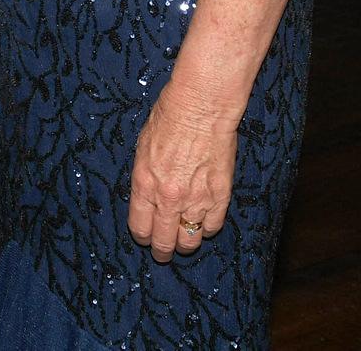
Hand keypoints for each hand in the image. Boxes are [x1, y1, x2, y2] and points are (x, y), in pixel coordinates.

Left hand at [128, 92, 237, 261]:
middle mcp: (168, 199)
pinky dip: (208, 227)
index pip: (140, 228)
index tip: (146, 238)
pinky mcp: (220, 196)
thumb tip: (147, 198)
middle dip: (163, 251)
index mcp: (144, 185)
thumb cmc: (169, 119)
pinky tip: (204, 222)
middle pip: (164, 242)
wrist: (201, 107)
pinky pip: (213, 226)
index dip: (143, 237)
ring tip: (185, 241)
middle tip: (164, 252)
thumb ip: (145, 179)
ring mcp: (196, 200)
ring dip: (186, 242)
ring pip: (190, 240)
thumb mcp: (142, 149)